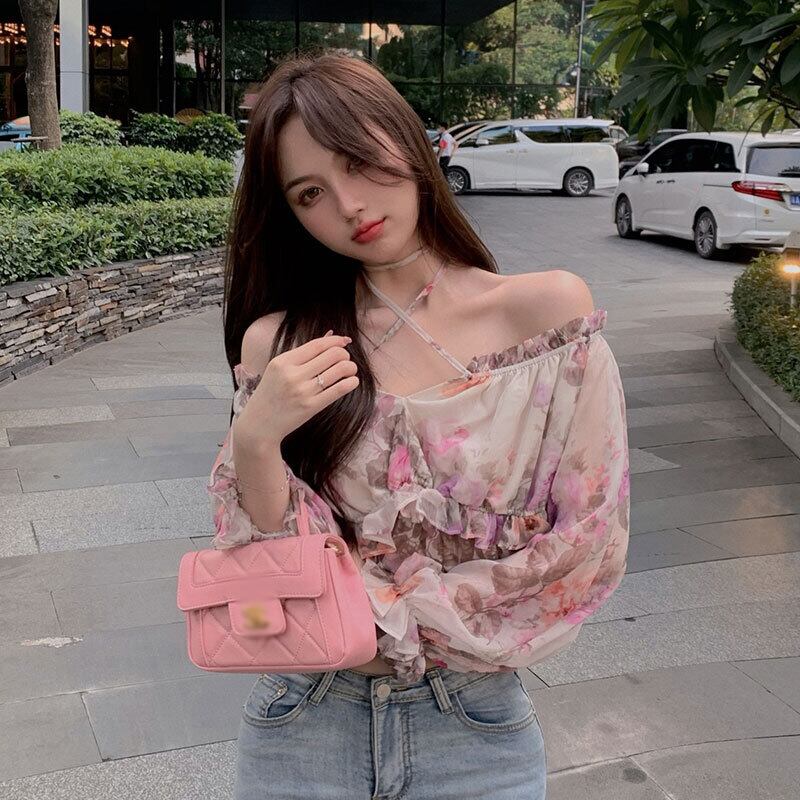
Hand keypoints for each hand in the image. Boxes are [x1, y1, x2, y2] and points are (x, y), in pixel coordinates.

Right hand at [234, 331, 357, 449]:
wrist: (259, 424)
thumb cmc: (271, 394)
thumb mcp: (278, 369)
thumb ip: (302, 354)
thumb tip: (330, 337)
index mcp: (283, 362)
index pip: (317, 344)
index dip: (335, 341)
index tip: (344, 341)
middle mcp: (292, 374)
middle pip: (332, 354)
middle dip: (344, 354)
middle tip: (345, 360)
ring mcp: (302, 391)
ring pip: (340, 369)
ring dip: (350, 367)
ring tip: (350, 370)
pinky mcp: (311, 406)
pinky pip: (339, 389)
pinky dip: (351, 382)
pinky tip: (352, 381)